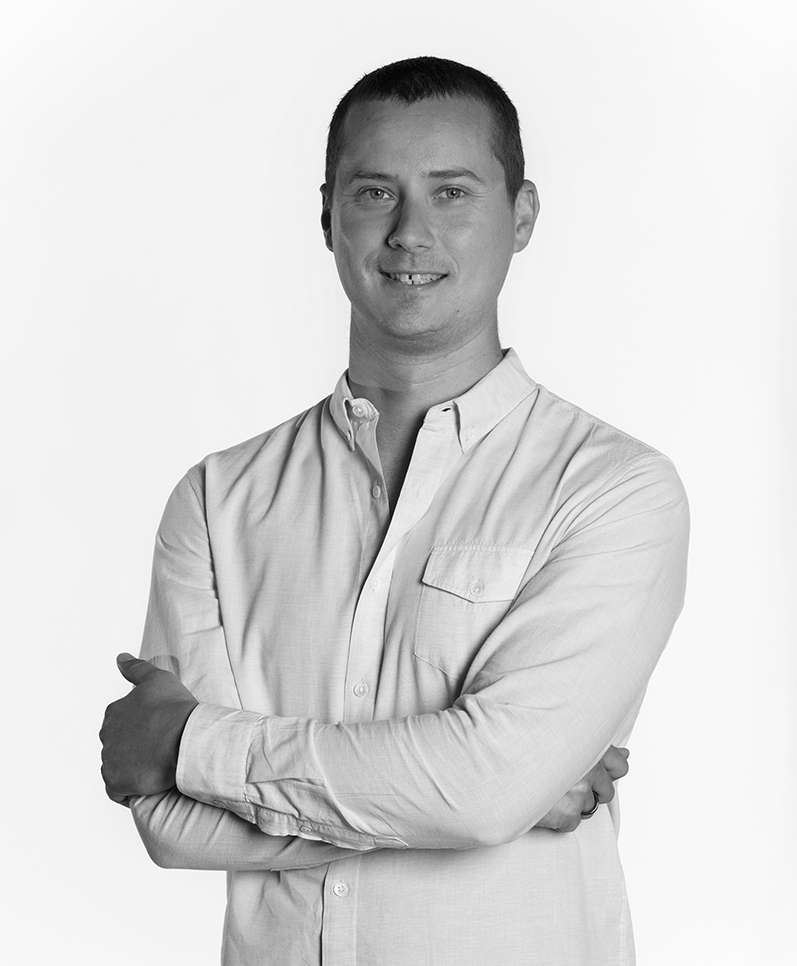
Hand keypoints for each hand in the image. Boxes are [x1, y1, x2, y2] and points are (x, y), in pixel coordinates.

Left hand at [100, 654, 198, 804]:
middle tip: (158, 749)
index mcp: (114, 712)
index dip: (139, 727)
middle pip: (116, 744)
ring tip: (155, 767)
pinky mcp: (115, 781)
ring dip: (131, 767)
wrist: (186, 740)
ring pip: (116, 766)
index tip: (157, 730)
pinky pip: (117, 790)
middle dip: (132, 747)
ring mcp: (109, 759)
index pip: (120, 722)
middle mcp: (106, 735)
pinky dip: (128, 788)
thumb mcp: (158, 679)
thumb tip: (119, 658)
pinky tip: (146, 783)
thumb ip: (136, 668)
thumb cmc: (176, 709)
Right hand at [534, 745, 629, 832]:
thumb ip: (595, 747)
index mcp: (589, 744)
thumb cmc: (528, 752)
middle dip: (588, 791)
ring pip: (588, 806)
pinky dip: (558, 817)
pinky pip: (573, 822)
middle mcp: (589, 767)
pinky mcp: (568, 812)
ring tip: (548, 790)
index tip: (592, 773)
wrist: (497, 772)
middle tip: (563, 783)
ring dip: (571, 803)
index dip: (607, 773)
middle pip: (606, 791)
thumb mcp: (562, 738)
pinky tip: (542, 802)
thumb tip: (626, 753)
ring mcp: (579, 790)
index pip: (619, 766)